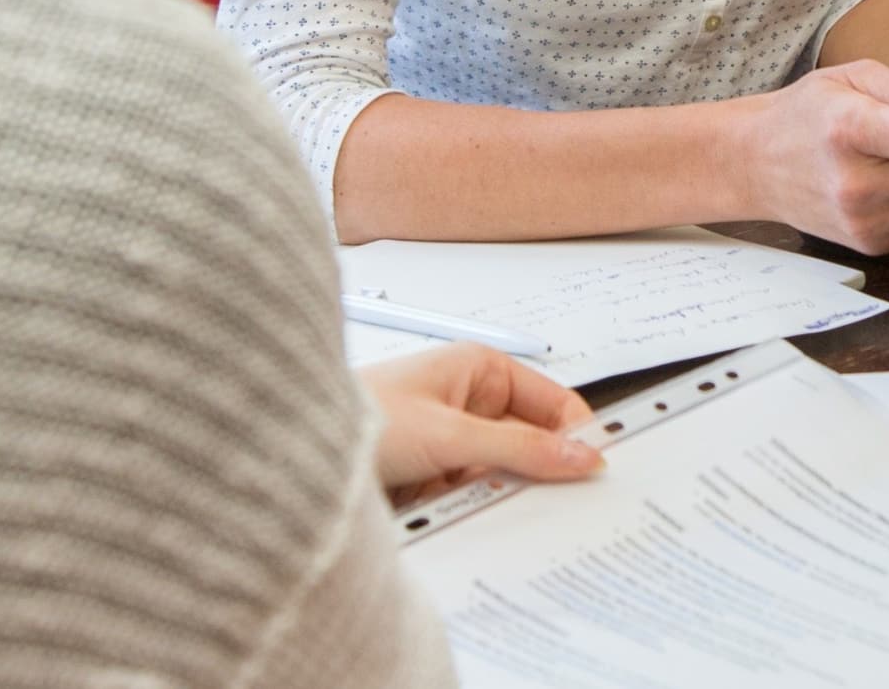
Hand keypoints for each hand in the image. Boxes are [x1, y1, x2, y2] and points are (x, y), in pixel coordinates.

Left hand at [362, 344, 602, 505]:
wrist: (290, 457)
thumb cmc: (359, 419)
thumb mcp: (450, 435)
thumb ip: (520, 449)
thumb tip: (582, 455)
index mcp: (479, 370)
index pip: (554, 402)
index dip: (577, 435)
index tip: (598, 472)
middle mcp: (468, 401)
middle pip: (531, 444)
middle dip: (535, 474)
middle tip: (553, 504)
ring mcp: (451, 442)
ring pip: (501, 476)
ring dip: (496, 496)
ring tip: (479, 506)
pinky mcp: (433, 478)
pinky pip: (472, 498)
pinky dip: (471, 512)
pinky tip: (459, 519)